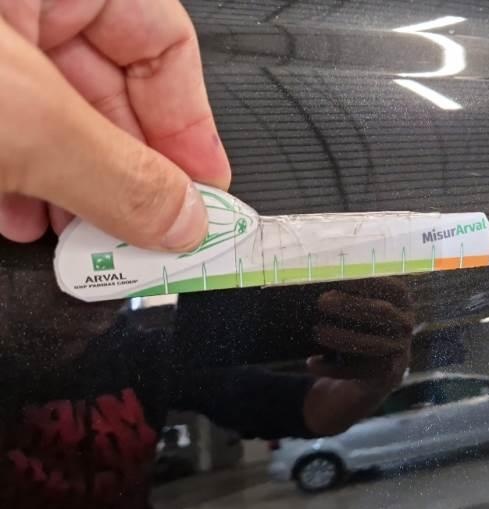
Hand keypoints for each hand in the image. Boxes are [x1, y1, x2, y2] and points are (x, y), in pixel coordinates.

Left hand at [0, 0, 229, 250]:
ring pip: (58, 117)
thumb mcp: (23, 120)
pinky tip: (27, 219)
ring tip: (88, 238)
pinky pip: (9, 129)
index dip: (192, 122)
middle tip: (150, 229)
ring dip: (78, 187)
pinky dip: (23, 180)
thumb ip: (117, 174)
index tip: (204, 189)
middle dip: (130, 171)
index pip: (164, 37)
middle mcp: (21, 1)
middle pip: (114, 88)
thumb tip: (183, 217)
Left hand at [303, 278, 413, 435]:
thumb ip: (348, 300)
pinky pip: (360, 372)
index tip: (342, 276)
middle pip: (383, 312)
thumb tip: (319, 289)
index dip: (370, 281)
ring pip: (373, 345)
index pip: (393, 288)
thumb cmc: (360, 333)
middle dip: (351, 305)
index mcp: (403, 304)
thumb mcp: (359, 314)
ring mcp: (401, 353)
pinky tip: (311, 363)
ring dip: (343, 338)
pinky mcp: (388, 377)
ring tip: (317, 332)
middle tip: (322, 300)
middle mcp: (406, 326)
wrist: (372, 377)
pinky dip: (333, 369)